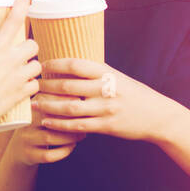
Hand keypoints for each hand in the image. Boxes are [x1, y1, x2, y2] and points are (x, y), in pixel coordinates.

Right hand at [0, 0, 40, 123]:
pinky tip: (24, 86)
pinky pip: (35, 86)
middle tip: (21, 50)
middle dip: (29, 47)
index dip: (20, 7)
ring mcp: (18, 78)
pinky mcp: (20, 94)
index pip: (12, 22)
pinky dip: (31, 85)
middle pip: (33, 45)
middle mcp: (11, 60)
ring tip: (23, 69)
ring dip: (32, 66)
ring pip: (37, 66)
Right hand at [7, 100, 86, 165]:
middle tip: (85, 120)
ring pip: (49, 137)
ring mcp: (25, 139)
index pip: (45, 99)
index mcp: (29, 106)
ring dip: (69, 137)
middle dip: (69, 119)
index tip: (80, 100)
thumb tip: (80, 94)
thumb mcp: (42, 110)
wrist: (19, 149)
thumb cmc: (38, 125)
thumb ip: (55, 100)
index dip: (64, 99)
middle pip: (47, 117)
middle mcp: (25, 122)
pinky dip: (63, 151)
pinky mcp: (29, 155)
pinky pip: (48, 154)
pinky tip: (72, 146)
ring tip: (82, 134)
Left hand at [34, 58, 171, 141]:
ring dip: (48, 107)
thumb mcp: (118, 77)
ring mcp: (105, 109)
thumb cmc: (135, 94)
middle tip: (32, 85)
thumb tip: (71, 66)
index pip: (75, 65)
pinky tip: (47, 122)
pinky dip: (60, 124)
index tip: (41, 64)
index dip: (55, 64)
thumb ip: (96, 73)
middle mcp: (105, 89)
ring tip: (34, 105)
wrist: (158, 116)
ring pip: (69, 108)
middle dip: (46, 86)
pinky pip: (77, 126)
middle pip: (67, 87)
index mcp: (107, 73)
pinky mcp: (106, 126)